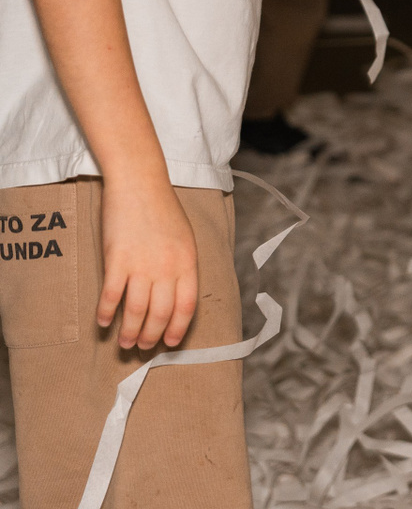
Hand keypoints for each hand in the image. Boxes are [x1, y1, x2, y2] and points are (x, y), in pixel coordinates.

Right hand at [98, 176, 198, 349]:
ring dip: (130, 331)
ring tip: (126, 342)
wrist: (140, 184)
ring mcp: (141, 265)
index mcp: (188, 262)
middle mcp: (167, 267)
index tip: (170, 343)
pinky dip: (106, 313)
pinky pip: (111, 295)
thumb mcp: (185, 238)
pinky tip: (103, 323)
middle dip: (152, 335)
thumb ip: (182, 266)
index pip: (187, 306)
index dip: (178, 328)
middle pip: (161, 313)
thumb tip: (176, 295)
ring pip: (136, 310)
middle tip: (143, 346)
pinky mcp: (116, 260)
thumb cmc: (163, 210)